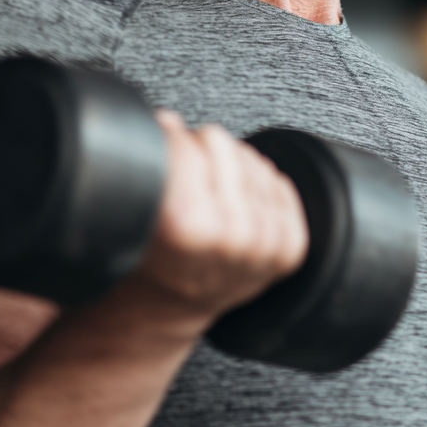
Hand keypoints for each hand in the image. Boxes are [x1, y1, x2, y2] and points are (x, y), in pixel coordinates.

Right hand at [129, 112, 308, 325]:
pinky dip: (259, 185)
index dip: (171, 140)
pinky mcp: (289, 247)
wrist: (170, 305)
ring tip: (209, 193)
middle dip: (199, 151)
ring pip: (252, 159)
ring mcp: (265, 242)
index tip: (165, 147)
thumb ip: (151, 160)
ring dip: (230, 166)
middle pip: (221, 143)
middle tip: (186, 176)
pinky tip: (236, 202)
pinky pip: (280, 183)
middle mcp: (232, 233)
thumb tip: (168, 121)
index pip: (187, 144)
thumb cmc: (150, 258)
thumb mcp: (136, 209)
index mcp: (187, 222)